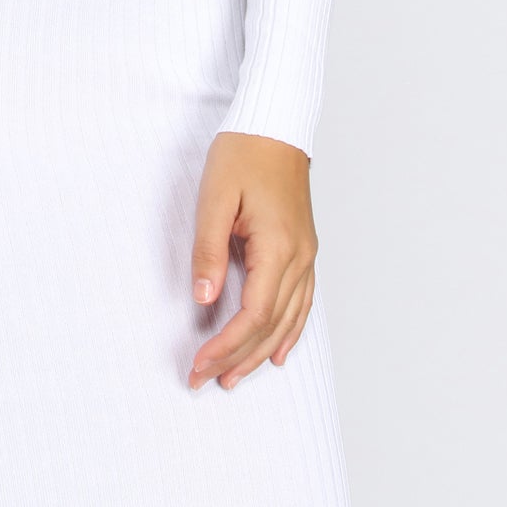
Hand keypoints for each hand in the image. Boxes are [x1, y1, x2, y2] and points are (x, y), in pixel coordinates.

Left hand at [186, 131, 318, 390]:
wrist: (274, 125)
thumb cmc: (243, 155)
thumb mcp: (214, 198)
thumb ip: (208, 251)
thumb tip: (203, 298)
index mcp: (278, 247)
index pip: (254, 315)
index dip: (227, 346)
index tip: (199, 364)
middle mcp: (299, 257)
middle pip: (272, 326)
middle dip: (238, 359)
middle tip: (204, 381)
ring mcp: (306, 254)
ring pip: (289, 319)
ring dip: (261, 353)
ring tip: (233, 378)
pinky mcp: (304, 249)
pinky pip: (302, 302)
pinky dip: (289, 331)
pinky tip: (278, 351)